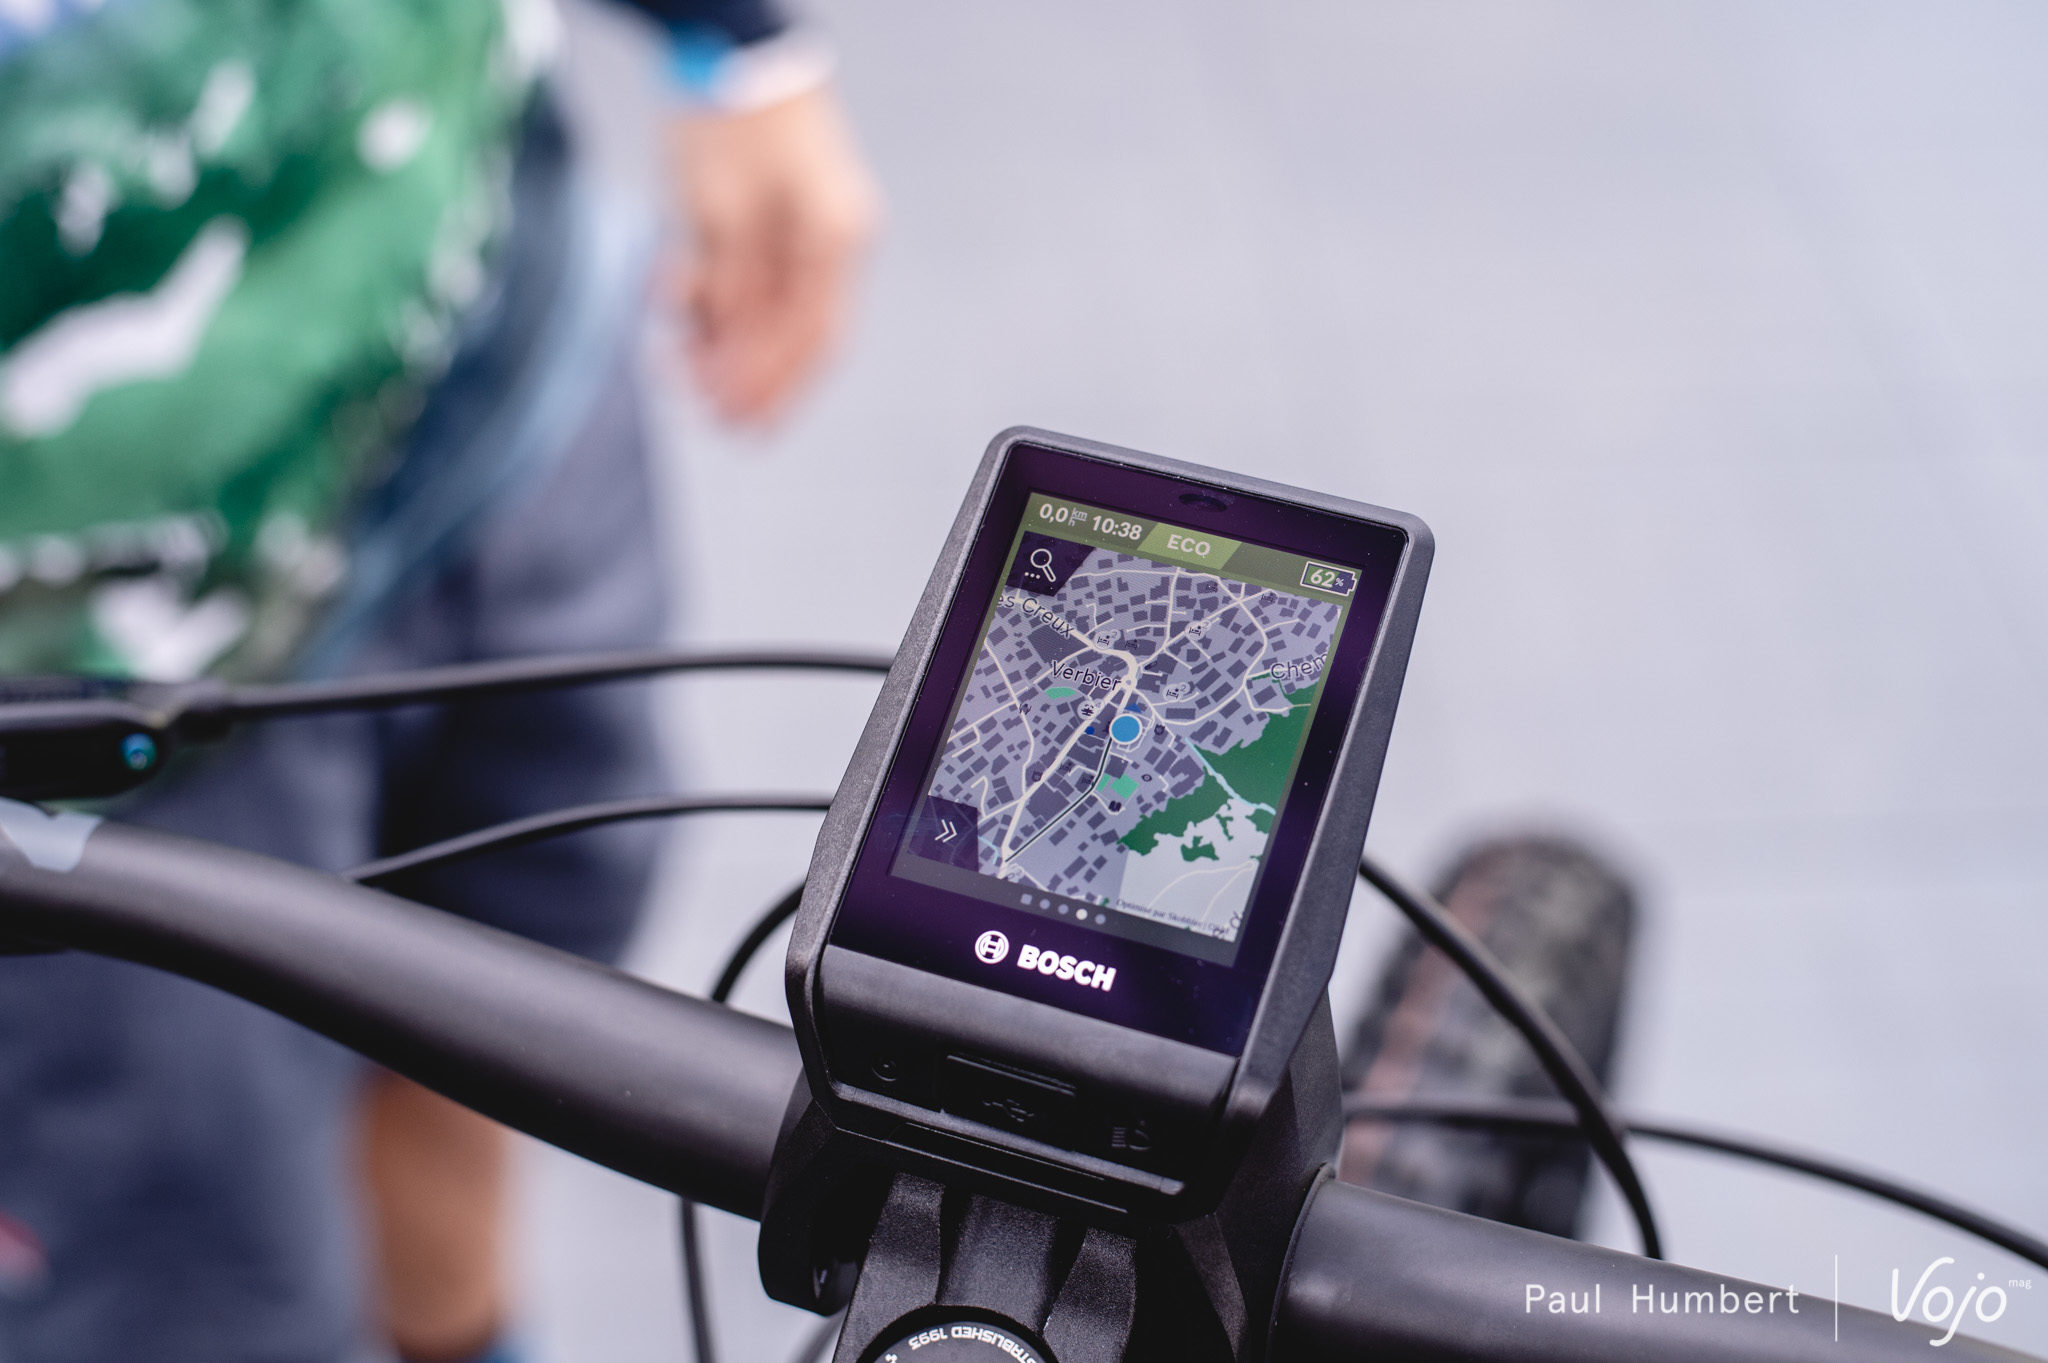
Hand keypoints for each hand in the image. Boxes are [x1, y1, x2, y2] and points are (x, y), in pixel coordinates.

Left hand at [665, 84, 879, 425]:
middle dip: (750, 377)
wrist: (724, 50)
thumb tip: (731, 362)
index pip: (816, 338)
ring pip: (771, 311)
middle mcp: (830, 240)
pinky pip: (751, 281)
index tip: (746, 427)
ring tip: (681, 367)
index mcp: (835, 238)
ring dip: (726, 344)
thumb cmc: (731, 120)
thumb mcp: (721, 215)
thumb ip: (731, 294)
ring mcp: (805, 230)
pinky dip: (717, 306)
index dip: (779, 390)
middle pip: (797, 332)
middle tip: (708, 412)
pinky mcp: (773, 219)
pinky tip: (681, 318)